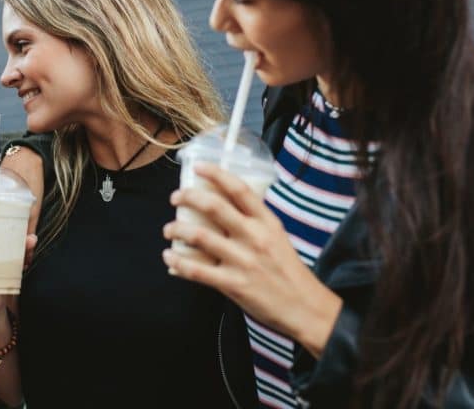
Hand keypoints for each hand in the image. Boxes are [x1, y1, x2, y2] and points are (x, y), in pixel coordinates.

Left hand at [163, 162, 341, 356]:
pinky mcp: (233, 284)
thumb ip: (253, 222)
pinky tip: (169, 256)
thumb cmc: (287, 270)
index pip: (239, 189)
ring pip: (200, 236)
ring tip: (169, 229)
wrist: (304, 307)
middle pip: (214, 207)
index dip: (216, 174)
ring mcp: (243, 260)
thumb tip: (222, 207)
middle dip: (188, 197)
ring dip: (177, 228)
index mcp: (267, 222)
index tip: (198, 166)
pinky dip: (177, 261)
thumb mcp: (277, 237)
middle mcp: (254, 237)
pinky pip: (196, 270)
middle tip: (175, 197)